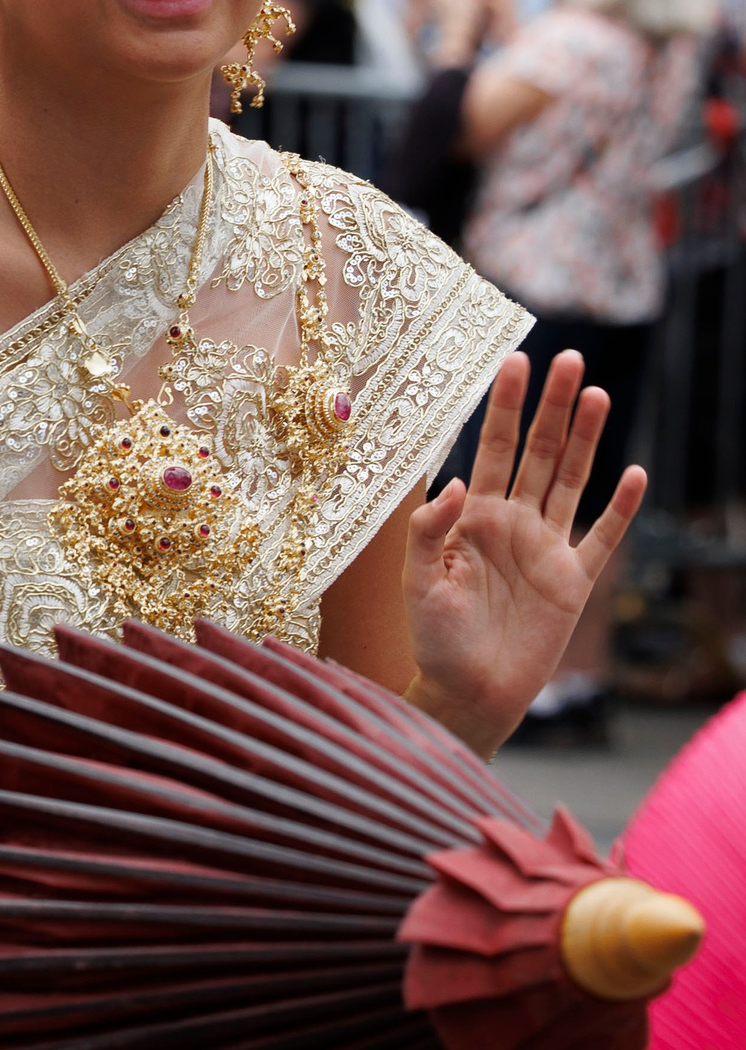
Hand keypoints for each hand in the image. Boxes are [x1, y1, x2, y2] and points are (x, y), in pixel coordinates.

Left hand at [403, 351, 645, 753]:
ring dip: (585, 439)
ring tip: (598, 394)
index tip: (514, 360)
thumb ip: (428, 530)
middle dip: (552, 406)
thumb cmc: (433, 638)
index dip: (504, 407)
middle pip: (539, 452)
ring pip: (572, 481)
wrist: (469, 691)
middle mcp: (512, 523)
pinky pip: (601, 537)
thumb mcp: (416, 582)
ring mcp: (546, 548)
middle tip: (569, 358)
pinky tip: (633, 472)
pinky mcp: (574, 581)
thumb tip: (454, 481)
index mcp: (472, 517)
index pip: (492, 449)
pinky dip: (619, 508)